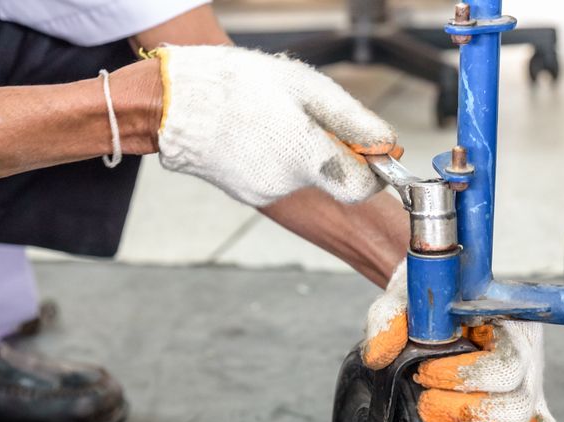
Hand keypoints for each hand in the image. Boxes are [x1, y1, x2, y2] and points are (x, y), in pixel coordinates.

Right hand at [153, 45, 395, 206]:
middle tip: (306, 114)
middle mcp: (288, 184)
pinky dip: (275, 158)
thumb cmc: (238, 87)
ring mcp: (265, 192)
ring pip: (302, 175)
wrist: (175, 105)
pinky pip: (276, 177)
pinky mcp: (246, 193)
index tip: (370, 149)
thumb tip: (388, 145)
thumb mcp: (307, 89)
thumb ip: (354, 122)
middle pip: (330, 176)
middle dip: (329, 149)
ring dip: (299, 151)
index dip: (374, 169)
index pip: (362, 187)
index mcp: (307, 158)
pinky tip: (254, 133)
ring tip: (271, 118)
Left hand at [362, 261, 558, 421]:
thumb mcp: (403, 302)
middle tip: (426, 406)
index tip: (423, 372)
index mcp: (509, 327)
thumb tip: (379, 356)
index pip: (506, 360)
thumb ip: (389, 319)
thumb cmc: (425, 310)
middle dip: (467, 413)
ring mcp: (527, 396)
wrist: (429, 319)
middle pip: (518, 403)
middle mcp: (527, 363)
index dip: (466, 375)